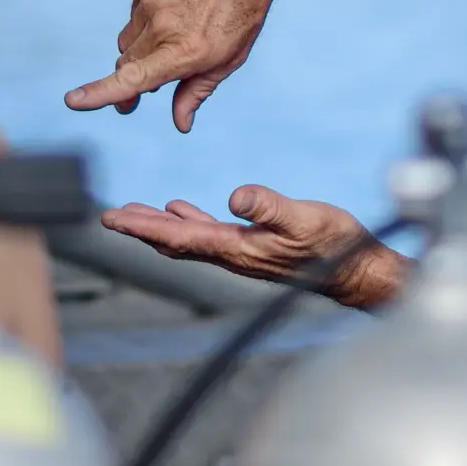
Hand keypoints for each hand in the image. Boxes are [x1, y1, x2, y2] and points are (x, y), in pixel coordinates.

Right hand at [65, 0, 296, 131]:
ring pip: (129, 40)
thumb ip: (197, 92)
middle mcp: (163, 26)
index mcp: (185, 51)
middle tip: (137, 99)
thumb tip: (180, 124)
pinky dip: (148, 20)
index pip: (133, 77)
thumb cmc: (242, 13)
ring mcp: (151, 1)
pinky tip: (176, 9)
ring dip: (142, 49)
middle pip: (127, 65)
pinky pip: (135, 13)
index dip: (100, 93)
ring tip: (175, 35)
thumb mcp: (228, 59)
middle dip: (129, 82)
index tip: (73, 101)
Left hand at [101, 184, 406, 308]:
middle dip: (140, 228)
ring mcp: (242, 252)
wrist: (356, 269)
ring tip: (133, 214)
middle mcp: (233, 254)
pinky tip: (181, 209)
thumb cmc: (334, 245)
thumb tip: (237, 196)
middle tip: (110, 217)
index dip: (143, 226)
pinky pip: (209, 234)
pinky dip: (188, 220)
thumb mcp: (304, 218)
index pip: (179, 236)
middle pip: (175, 240)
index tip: (113, 218)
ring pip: (188, 238)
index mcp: (237, 248)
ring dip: (158, 226)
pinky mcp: (253, 246)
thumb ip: (270, 207)